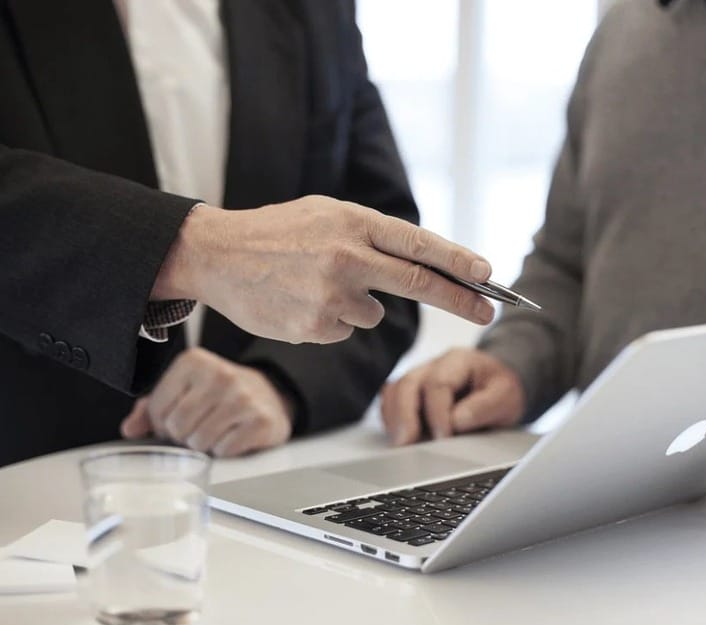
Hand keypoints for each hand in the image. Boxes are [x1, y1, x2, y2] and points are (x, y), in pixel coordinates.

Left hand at [120, 348, 293, 457]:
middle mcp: (220, 374)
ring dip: (204, 446)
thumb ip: (151, 407)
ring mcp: (243, 397)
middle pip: (178, 427)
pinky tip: (234, 436)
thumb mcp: (184, 391)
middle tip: (198, 428)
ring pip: (200, 442)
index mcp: (193, 361)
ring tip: (216, 431)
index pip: (157, 409)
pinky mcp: (262, 420)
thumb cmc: (218, 396)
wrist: (269, 396)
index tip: (179, 418)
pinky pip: (225, 450)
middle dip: (184, 436)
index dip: (163, 423)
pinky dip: (225, 451)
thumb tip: (130, 429)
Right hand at [153, 197, 495, 343]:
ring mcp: (331, 295)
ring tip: (316, 284)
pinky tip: (301, 300)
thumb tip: (423, 263)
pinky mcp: (315, 326)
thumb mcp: (327, 214)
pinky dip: (332, 320)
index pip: (419, 244)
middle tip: (489, 311)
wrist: (217, 255)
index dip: (458, 262)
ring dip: (358, 304)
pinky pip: (345, 329)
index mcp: (353, 222)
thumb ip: (371, 235)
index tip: (488, 275)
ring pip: (374, 313)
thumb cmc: (278, 232)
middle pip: (419, 284)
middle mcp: (347, 257)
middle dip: (460, 300)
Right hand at [380, 348, 524, 445]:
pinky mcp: (410, 394)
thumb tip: (457, 421)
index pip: (438, 383)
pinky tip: (399, 437)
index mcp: (458, 361)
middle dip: (405, 415)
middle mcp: (433, 366)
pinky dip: (391, 419)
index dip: (438, 412)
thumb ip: (484, 406)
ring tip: (401, 443)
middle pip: (408, 384)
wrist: (498, 387)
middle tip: (407, 443)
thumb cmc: (500, 390)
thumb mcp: (506, 396)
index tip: (444, 437)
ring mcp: (418, 379)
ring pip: (393, 392)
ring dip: (394, 418)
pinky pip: (390, 402)